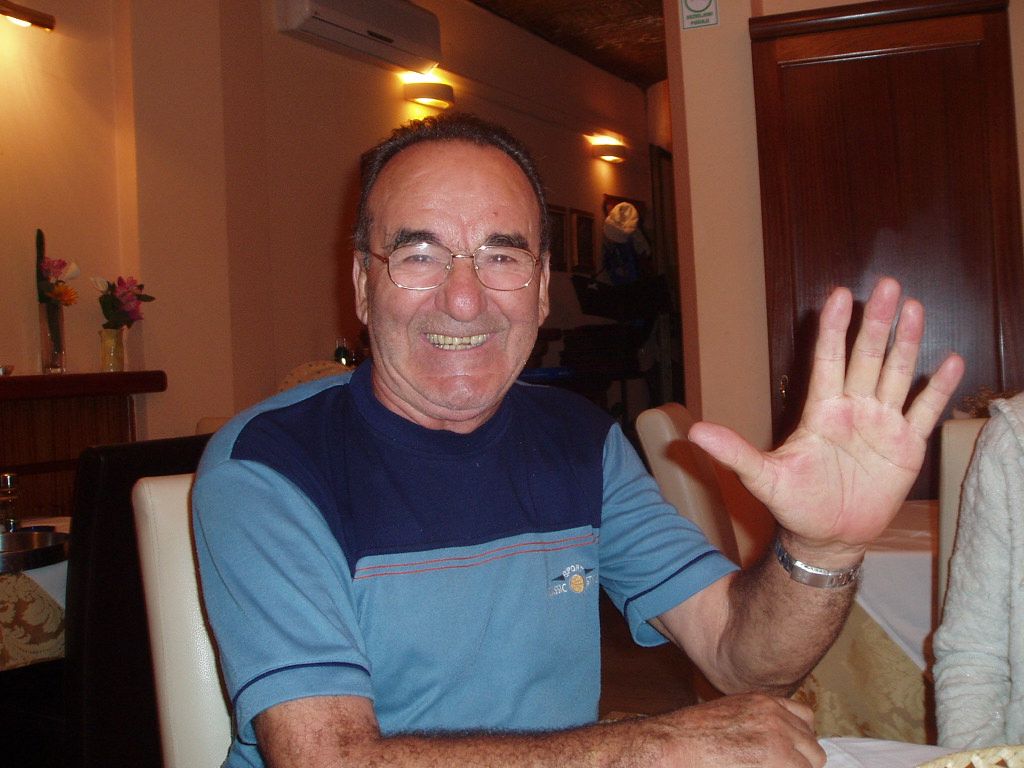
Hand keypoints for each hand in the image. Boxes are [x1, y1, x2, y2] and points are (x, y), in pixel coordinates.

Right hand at [652, 693, 824, 767]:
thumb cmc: (691, 736)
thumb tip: (768, 747)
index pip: (805, 719)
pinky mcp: (778, 761)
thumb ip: (756, 724)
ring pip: (810, 765)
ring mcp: (779, 739)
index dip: (798, 742)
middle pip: (812, 747)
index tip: (788, 756)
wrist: (674, 745)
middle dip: (800, 763)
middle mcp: (776, 717)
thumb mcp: (729, 715)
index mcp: (764, 702)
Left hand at [689, 277, 963, 553]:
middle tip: (886, 285)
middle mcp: (853, 408)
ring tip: (915, 308)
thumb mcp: (763, 478)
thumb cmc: (794, 504)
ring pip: (896, 374)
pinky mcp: (906, 445)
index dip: (834, 329)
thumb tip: (693, 434)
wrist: (827, 536)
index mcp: (820, 410)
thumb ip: (734, 453)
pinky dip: (938, 388)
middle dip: (876, 322)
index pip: (828, 360)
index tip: (838, 295)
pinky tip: (951, 361)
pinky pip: (924, 411)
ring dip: (906, 342)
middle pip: (866, 357)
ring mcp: (881, 423)